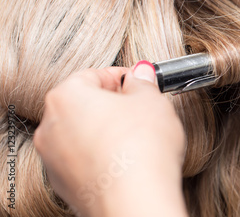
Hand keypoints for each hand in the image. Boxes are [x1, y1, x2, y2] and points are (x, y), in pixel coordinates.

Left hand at [34, 62, 186, 216]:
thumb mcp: (151, 100)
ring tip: (138, 136)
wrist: (135, 201)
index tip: (139, 82)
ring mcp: (54, 159)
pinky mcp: (65, 185)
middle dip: (113, 104)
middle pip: (84, 104)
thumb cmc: (140, 149)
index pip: (94, 75)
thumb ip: (144, 82)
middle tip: (141, 108)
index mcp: (66, 97)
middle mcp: (51, 127)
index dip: (122, 77)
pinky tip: (128, 159)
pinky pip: (84, 159)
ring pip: (83, 133)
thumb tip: (141, 75)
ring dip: (107, 130)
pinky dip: (103, 155)